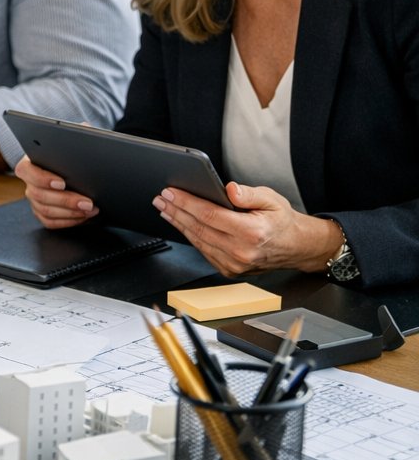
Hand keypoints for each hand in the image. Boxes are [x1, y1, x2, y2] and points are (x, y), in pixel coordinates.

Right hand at [15, 154, 97, 228]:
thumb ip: (66, 156)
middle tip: (87, 203)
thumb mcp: (62, 152)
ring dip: (71, 213)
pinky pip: (50, 222)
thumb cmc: (62, 158)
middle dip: (66, 201)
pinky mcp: (40, 213)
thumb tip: (84, 160)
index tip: (62, 183)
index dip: (44, 179)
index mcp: (28, 166)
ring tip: (90, 210)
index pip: (29, 172)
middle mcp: (29, 184)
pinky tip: (82, 217)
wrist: (62, 166)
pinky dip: (68, 221)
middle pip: (40, 195)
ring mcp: (33, 200)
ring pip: (46, 211)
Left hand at [153, 182, 343, 275]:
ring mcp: (234, 264)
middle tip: (161, 198)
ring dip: (178, 224)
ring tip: (166, 209)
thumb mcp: (272, 199)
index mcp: (251, 232)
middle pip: (198, 228)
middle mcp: (241, 251)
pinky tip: (181, 224)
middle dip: (176, 211)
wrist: (297, 247)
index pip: (209, 215)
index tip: (171, 192)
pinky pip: (204, 251)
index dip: (186, 203)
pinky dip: (191, 237)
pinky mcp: (229, 270)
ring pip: (198, 241)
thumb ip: (249, 194)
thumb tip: (229, 189)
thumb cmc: (283, 222)